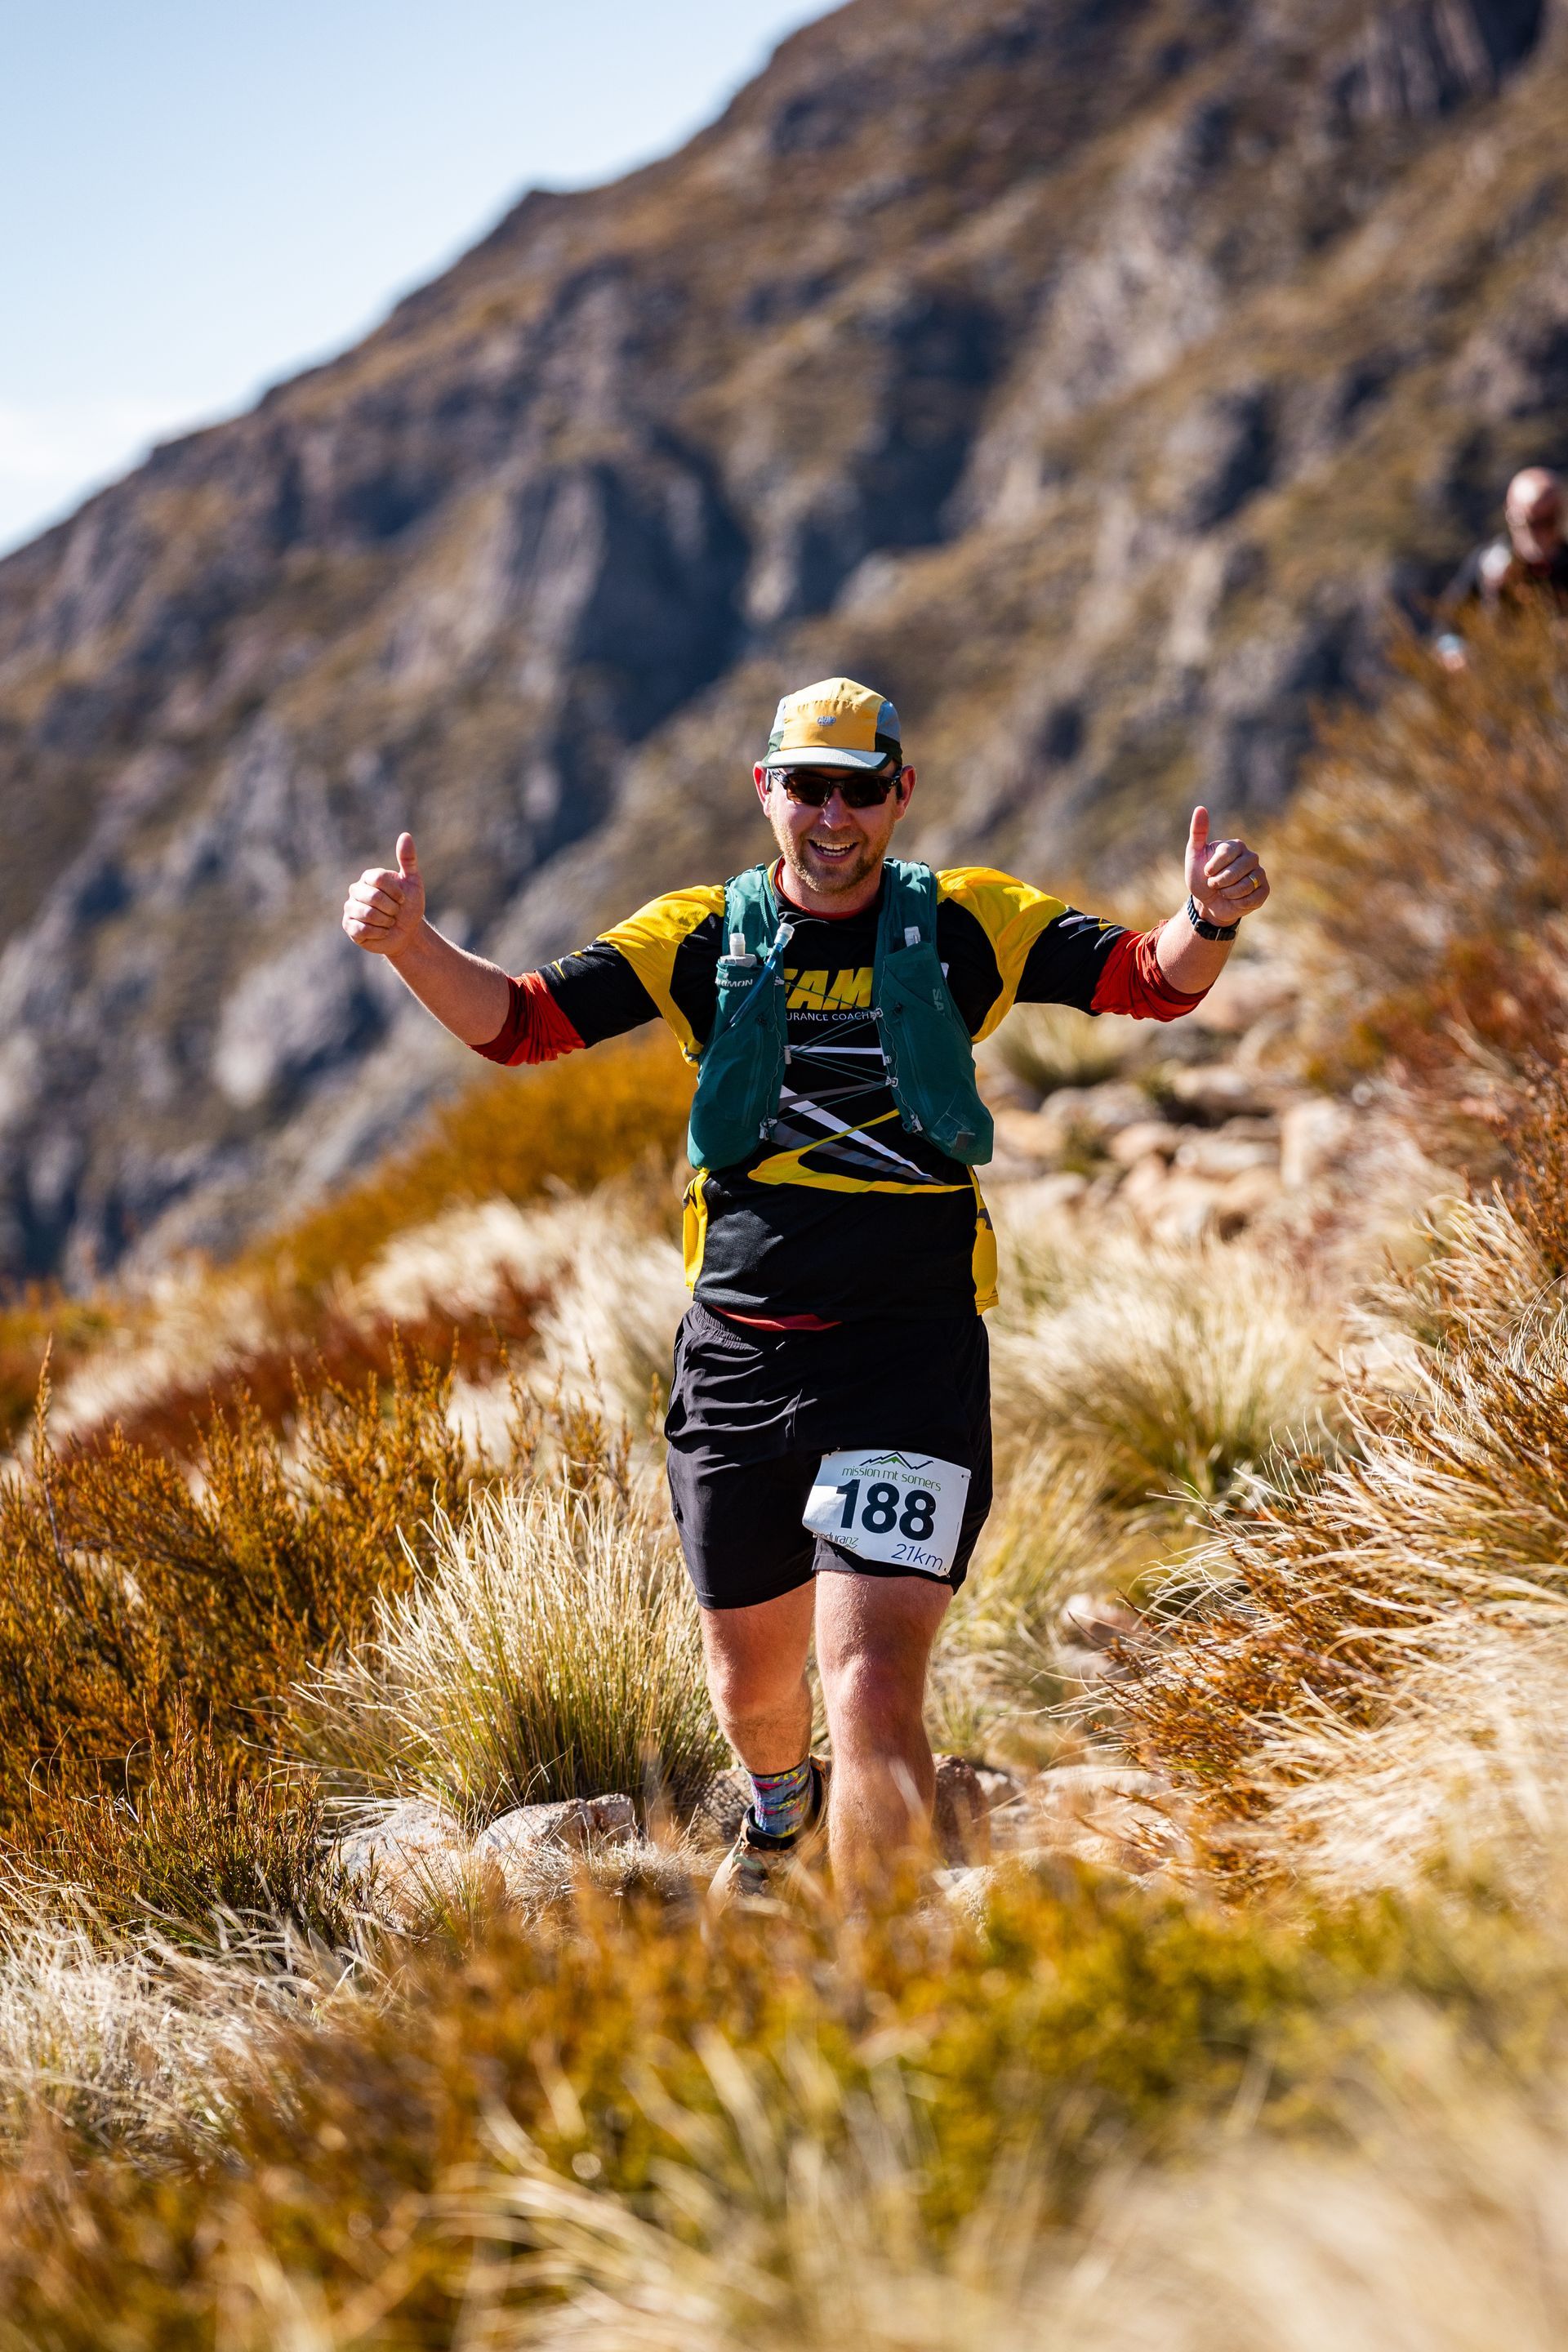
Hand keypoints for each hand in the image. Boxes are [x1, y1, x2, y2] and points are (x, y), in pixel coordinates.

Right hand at [342, 832, 425, 957]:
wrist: (407, 932)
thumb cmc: (409, 906)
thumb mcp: (413, 882)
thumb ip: (408, 859)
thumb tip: (405, 835)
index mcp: (369, 877)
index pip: (378, 878)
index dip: (395, 892)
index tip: (403, 899)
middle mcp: (356, 890)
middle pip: (373, 897)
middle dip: (392, 909)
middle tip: (396, 913)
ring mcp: (350, 908)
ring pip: (367, 914)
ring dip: (386, 922)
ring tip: (389, 922)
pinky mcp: (349, 926)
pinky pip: (361, 929)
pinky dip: (378, 933)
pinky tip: (382, 932)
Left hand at [1185, 806, 1269, 926]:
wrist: (1208, 903)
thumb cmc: (1201, 878)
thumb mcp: (1194, 855)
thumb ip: (1198, 832)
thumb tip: (1200, 808)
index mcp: (1236, 846)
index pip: (1227, 853)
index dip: (1213, 866)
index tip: (1206, 872)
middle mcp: (1251, 857)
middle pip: (1237, 870)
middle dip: (1220, 882)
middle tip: (1213, 884)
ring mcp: (1259, 873)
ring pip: (1245, 885)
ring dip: (1228, 893)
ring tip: (1223, 892)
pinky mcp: (1264, 890)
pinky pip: (1253, 898)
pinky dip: (1238, 903)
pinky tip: (1234, 900)